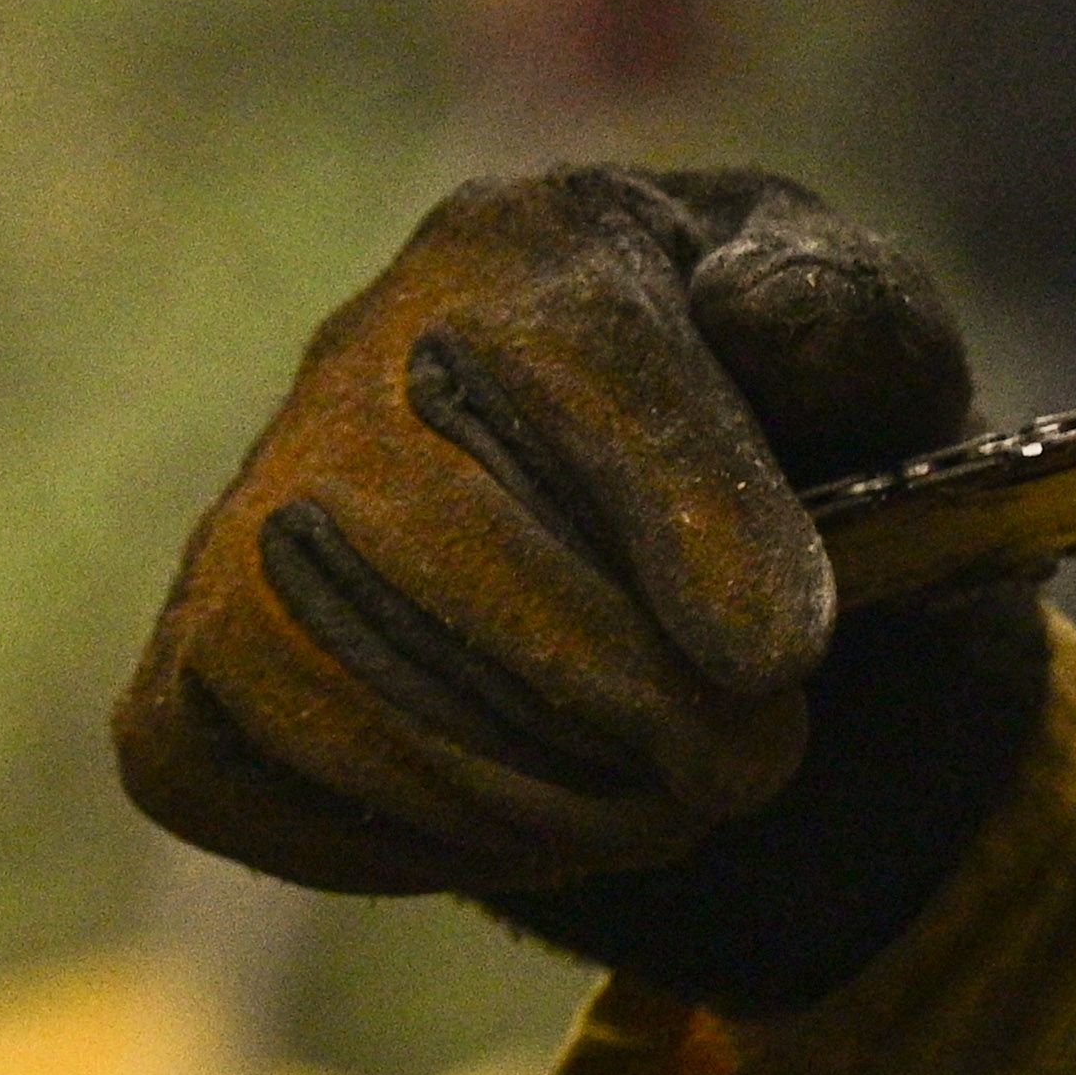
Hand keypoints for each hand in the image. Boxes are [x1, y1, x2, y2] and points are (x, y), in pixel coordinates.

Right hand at [117, 166, 1037, 1002]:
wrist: (697, 615)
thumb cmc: (802, 467)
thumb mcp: (882, 373)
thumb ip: (848, 320)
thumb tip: (760, 322)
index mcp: (529, 244)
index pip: (560, 358)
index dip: (668, 514)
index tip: (775, 658)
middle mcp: (354, 353)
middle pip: (424, 527)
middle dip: (608, 686)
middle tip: (749, 763)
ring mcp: (252, 512)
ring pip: (312, 661)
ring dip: (514, 785)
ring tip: (656, 806)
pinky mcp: (194, 666)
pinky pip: (228, 764)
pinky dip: (382, 830)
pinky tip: (516, 821)